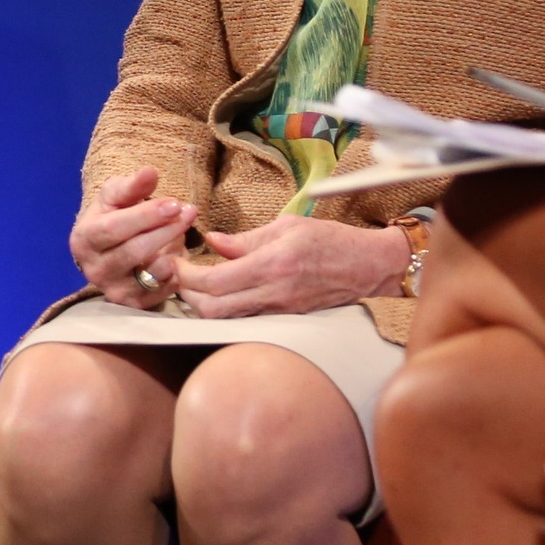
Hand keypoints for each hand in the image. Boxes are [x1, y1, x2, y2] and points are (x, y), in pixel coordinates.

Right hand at [72, 168, 199, 306]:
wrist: (109, 249)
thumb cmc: (113, 216)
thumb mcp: (116, 196)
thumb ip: (132, 186)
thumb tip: (150, 172)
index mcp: (84, 239)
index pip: (114, 228)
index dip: (146, 216)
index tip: (174, 203)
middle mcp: (95, 269)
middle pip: (134, 251)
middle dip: (166, 230)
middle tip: (190, 212)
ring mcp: (114, 289)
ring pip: (150, 273)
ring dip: (173, 251)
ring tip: (182, 233)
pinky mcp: (134, 303)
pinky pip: (162, 290)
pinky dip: (175, 272)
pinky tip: (178, 255)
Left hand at [170, 215, 410, 317]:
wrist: (368, 266)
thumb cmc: (332, 239)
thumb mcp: (289, 225)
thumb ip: (247, 238)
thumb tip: (212, 241)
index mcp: (273, 264)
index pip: (214, 280)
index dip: (186, 275)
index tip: (176, 261)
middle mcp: (274, 292)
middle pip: (212, 309)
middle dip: (187, 295)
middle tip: (179, 276)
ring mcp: (279, 309)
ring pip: (225, 319)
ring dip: (203, 305)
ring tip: (195, 285)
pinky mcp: (285, 317)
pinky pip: (244, 319)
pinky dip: (224, 309)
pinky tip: (220, 294)